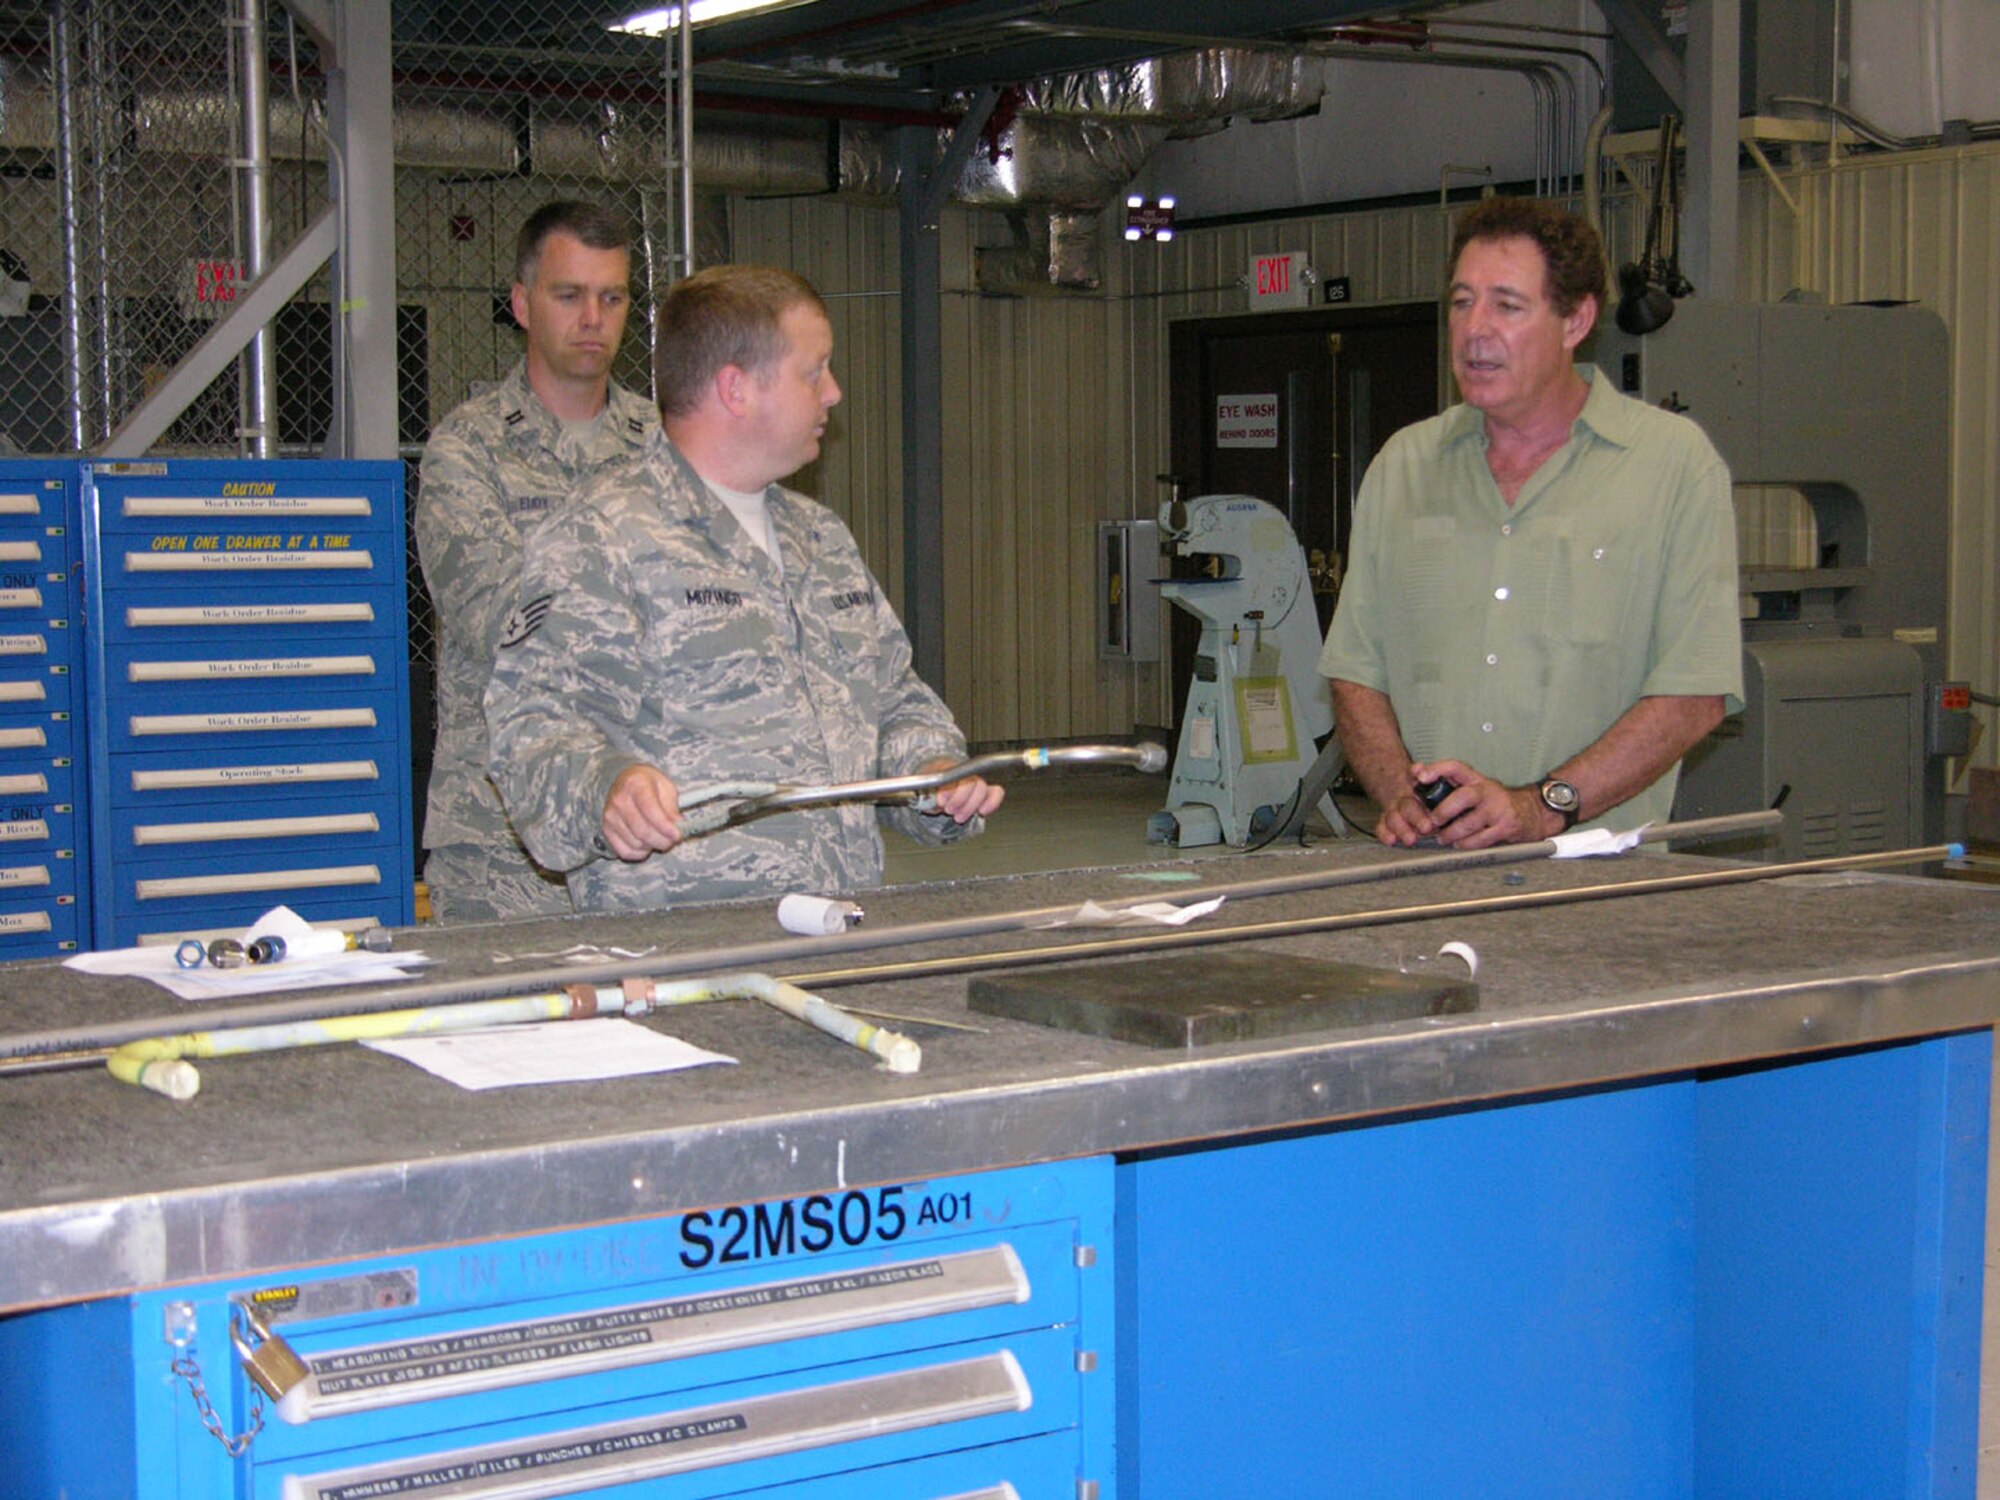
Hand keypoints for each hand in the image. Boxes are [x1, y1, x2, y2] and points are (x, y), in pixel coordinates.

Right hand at [601, 764, 683, 860]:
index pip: (650, 810)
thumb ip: (672, 808)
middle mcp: (620, 800)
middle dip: (663, 841)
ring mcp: (611, 816)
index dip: (665, 826)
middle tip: (673, 839)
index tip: (677, 834)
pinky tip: (646, 843)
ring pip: (636, 844)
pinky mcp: (607, 830)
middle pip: (643, 831)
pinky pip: (626, 852)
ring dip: (653, 846)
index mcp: (636, 784)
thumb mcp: (665, 787)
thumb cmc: (648, 785)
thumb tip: (678, 827)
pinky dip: (640, 853)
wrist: (625, 782)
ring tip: (659, 836)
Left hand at [919, 758, 1004, 822]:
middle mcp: (963, 773)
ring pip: (982, 788)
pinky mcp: (984, 792)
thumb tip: (932, 801)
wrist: (934, 789)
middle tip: (949, 810)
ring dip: (970, 806)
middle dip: (960, 800)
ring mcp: (975, 782)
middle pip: (970, 781)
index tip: (941, 801)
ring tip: (958, 816)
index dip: (950, 790)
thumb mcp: (922, 792)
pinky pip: (996, 792)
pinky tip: (982, 811)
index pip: (955, 774)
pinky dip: (992, 802)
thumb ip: (927, 795)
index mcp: (946, 768)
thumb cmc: (928, 789)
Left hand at [1414, 760, 1550, 848]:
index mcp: (1477, 780)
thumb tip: (1416, 781)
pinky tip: (1459, 844)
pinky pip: (1479, 839)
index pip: (1455, 767)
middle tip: (1431, 823)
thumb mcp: (1476, 789)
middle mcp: (1487, 791)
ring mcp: (1498, 810)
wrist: (1533, 813)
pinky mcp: (1505, 827)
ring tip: (1442, 838)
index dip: (1436, 769)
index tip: (1420, 776)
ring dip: (1450, 834)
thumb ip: (1451, 787)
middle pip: (1462, 797)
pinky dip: (1465, 844)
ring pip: (1468, 823)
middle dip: (1443, 811)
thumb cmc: (1495, 802)